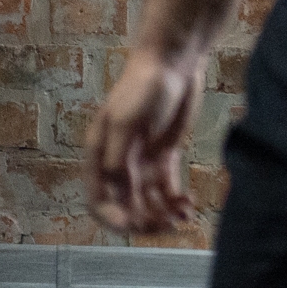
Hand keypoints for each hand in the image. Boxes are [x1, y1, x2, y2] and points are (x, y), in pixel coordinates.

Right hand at [88, 48, 206, 232]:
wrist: (173, 62)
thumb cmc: (142, 87)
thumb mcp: (126, 122)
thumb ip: (119, 158)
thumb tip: (118, 192)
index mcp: (100, 154)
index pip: (98, 199)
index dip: (113, 218)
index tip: (134, 224)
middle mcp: (119, 162)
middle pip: (126, 206)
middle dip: (144, 220)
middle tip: (166, 224)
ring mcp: (142, 161)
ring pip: (148, 202)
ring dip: (162, 214)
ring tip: (182, 215)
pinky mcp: (164, 157)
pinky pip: (167, 189)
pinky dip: (175, 201)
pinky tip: (188, 204)